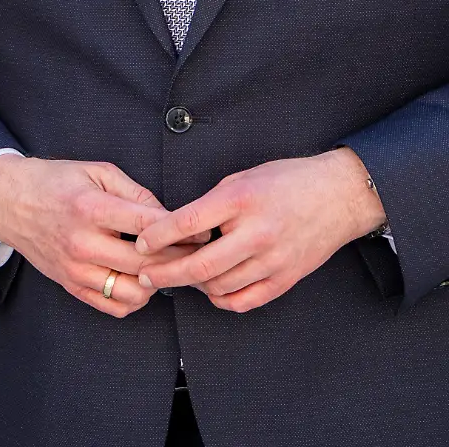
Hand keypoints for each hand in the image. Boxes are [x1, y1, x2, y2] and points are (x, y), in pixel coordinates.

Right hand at [0, 155, 198, 317]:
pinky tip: (140, 280)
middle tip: (196, 253)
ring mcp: (76, 269)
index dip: (182, 231)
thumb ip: (134, 192)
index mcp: (91, 208)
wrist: (9, 201)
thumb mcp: (95, 171)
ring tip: (164, 268)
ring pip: (133, 292)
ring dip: (156, 283)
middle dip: (178, 259)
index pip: (149, 226)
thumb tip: (167, 215)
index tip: (202, 231)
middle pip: (146, 263)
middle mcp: (83, 243)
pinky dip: (134, 299)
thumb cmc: (54, 181)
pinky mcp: (71, 285)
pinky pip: (113, 306)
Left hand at [134, 148, 386, 312]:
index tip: (140, 243)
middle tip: (146, 275)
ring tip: (178, 277)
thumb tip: (179, 228)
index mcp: (240, 199)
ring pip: (220, 286)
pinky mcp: (286, 279)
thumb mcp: (242, 177)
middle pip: (201, 265)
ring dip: (193, 285)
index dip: (158, 236)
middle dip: (166, 274)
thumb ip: (212, 204)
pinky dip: (222, 300)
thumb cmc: (285, 180)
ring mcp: (273, 260)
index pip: (188, 223)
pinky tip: (211, 290)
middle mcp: (256, 232)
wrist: (337, 195)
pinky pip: (245, 301)